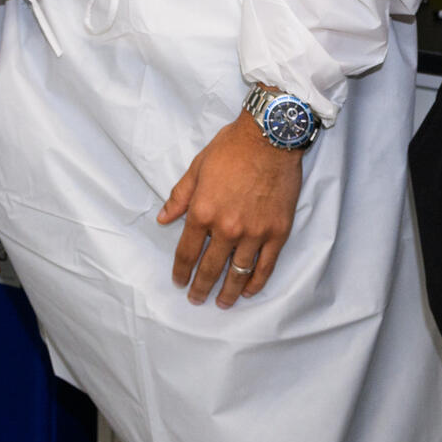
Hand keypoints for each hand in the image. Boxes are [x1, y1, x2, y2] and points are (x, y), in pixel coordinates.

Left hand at [157, 111, 304, 307]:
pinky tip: (248, 291)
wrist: (269, 138)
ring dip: (228, 292)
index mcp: (203, 212)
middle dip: (201, 287)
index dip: (181, 270)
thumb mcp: (196, 168)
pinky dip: (256, 282)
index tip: (179, 281)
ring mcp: (255, 233)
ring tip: (221, 303)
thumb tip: (164, 219)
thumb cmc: (231, 149)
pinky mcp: (278, 232)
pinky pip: (266, 266)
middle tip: (196, 300)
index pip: (187, 251)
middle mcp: (227, 228)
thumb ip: (180, 197)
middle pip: (211, 267)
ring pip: (239, 272)